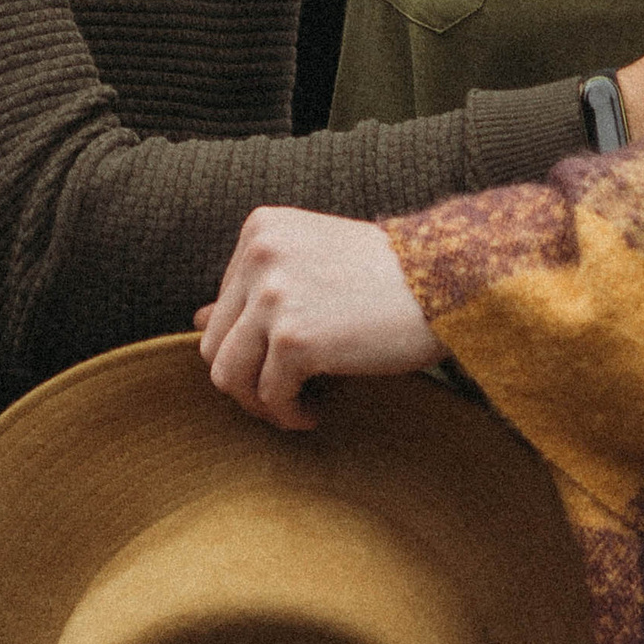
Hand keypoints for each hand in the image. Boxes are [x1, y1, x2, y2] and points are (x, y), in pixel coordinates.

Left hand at [198, 208, 440, 432]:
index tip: (287, 360)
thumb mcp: (313, 266)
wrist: (449, 282)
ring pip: (228, 375)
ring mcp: (273, 296)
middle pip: (215, 343)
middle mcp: (258, 254)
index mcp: (259, 229)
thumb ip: (253, 289)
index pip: (222, 306)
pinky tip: (317, 411)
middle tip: (286, 394)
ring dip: (260, 403)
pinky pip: (270, 396)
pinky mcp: (295, 339)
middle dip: (247, 379)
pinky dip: (290, 414)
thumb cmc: (388, 277)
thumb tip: (194, 320)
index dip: (251, 344)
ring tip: (297, 406)